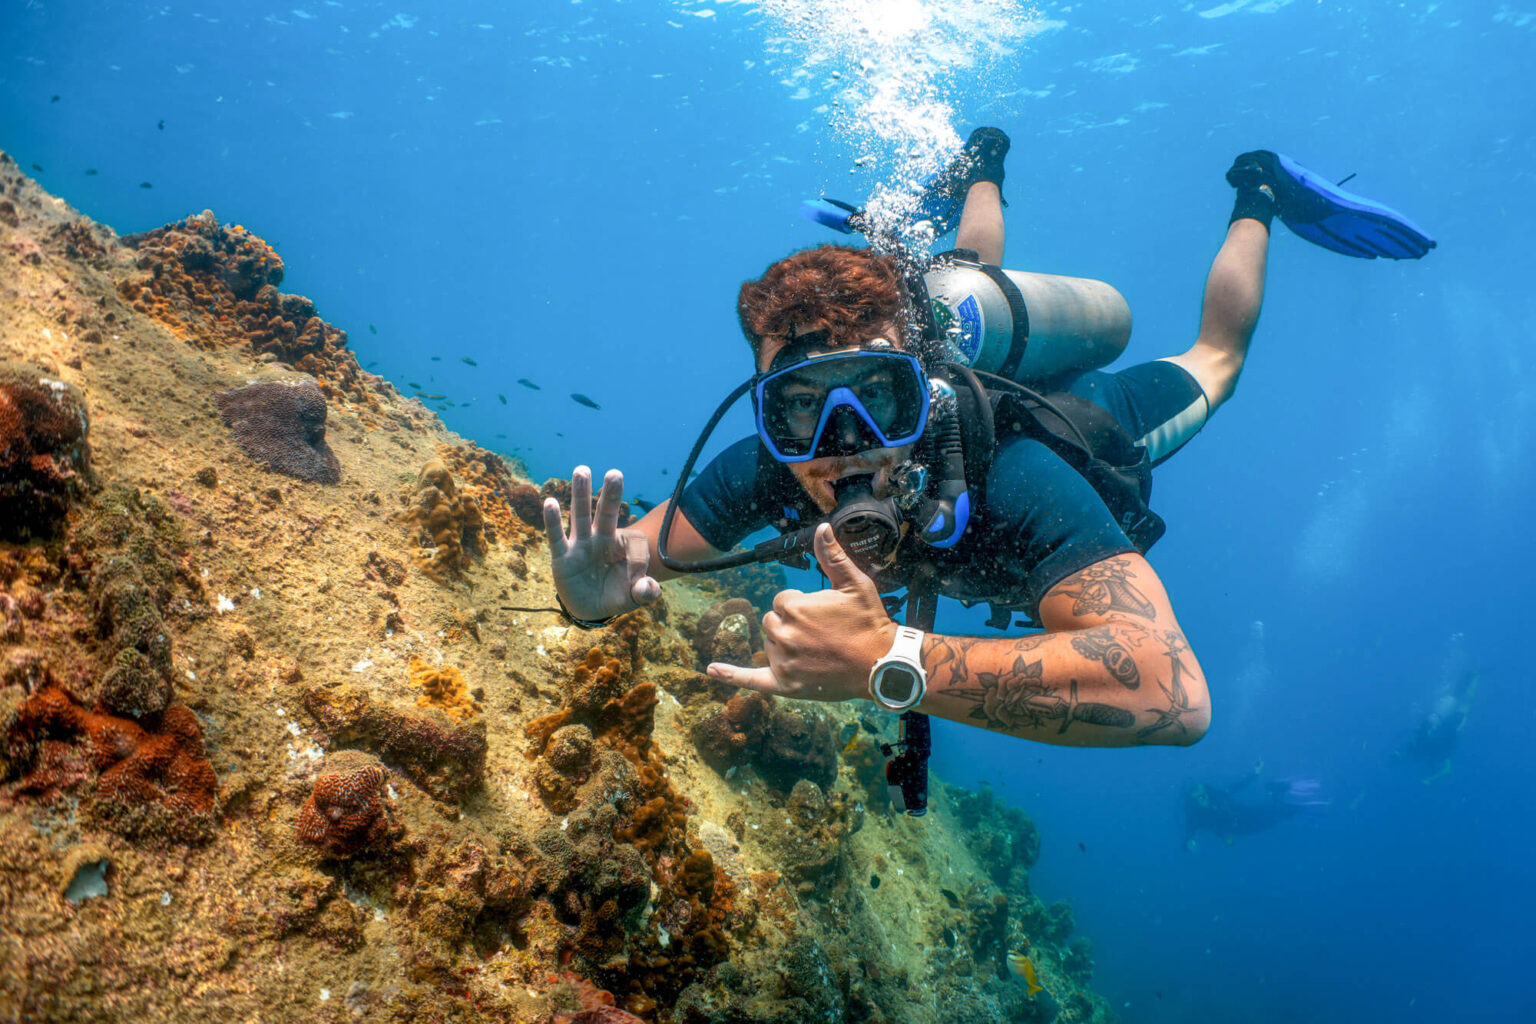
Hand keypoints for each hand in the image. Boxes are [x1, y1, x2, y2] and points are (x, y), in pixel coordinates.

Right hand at [543, 466, 659, 621]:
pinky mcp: (563, 558)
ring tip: (582, 470)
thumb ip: (646, 592)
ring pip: (581, 516)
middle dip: (610, 494)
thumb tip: (646, 586)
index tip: (639, 580)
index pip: (634, 540)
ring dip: (581, 495)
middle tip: (614, 473)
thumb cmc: (615, 596)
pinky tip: (550, 502)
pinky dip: (553, 521)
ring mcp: (581, 546)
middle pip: (606, 513)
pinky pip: (557, 537)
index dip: (639, 558)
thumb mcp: (633, 598)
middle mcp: (601, 539)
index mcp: (621, 546)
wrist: (590, 610)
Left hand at [708, 524, 896, 700]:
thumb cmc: (869, 623)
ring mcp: (783, 661)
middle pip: (773, 621)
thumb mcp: (855, 584)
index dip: (803, 606)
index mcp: (796, 608)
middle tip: (822, 633)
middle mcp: (784, 634)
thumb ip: (832, 557)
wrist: (882, 665)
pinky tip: (711, 669)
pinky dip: (731, 675)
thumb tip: (821, 528)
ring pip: (770, 644)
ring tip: (817, 650)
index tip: (824, 615)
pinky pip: (751, 680)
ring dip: (785, 644)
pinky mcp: (785, 684)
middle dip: (792, 623)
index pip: (783, 600)